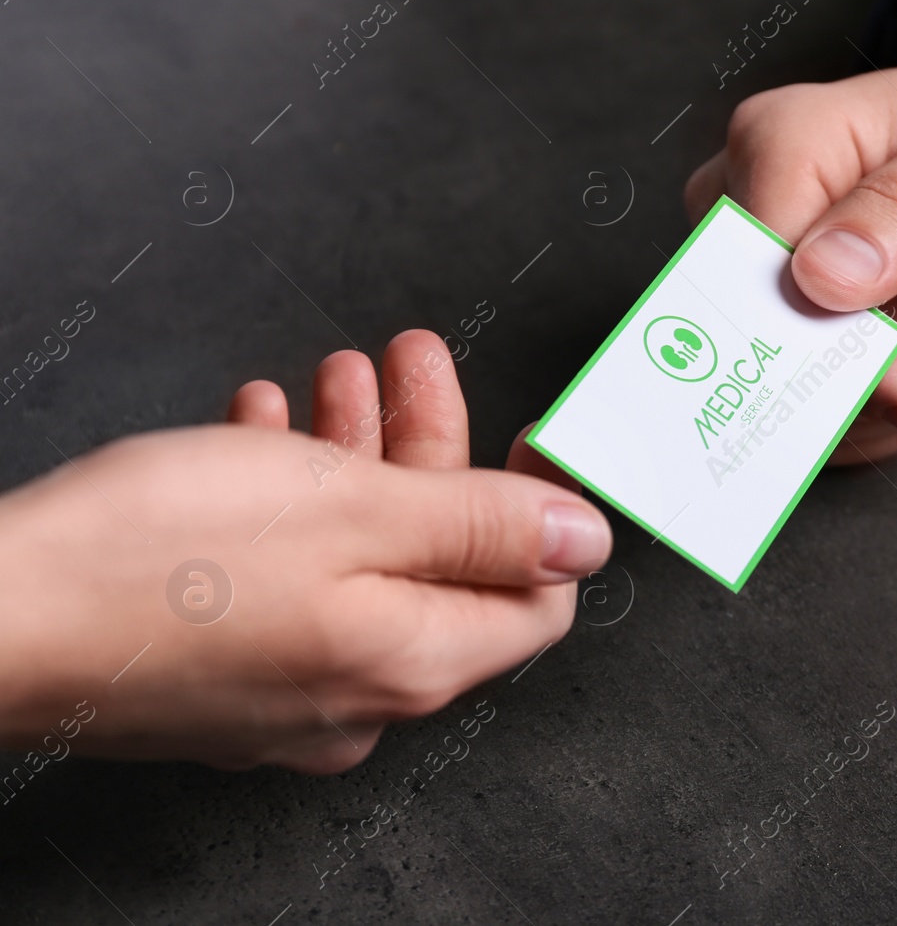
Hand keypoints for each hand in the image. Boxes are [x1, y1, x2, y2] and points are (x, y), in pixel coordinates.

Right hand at [0, 331, 610, 771]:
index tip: (523, 431)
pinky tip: (263, 428)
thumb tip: (583, 537)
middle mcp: (362, 695)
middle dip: (428, 446)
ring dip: (356, 456)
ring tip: (333, 377)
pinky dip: (291, 498)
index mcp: (414, 660)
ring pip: (359, 559)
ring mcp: (288, 692)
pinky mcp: (223, 671)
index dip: (541, 507)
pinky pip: (291, 579)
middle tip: (406, 361)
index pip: (537, 597)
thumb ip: (483, 524)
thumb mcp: (354, 509)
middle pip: (440, 562)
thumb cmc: (155, 563)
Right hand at [687, 33, 896, 460]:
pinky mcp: (780, 321)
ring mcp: (756, 271)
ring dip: (874, 403)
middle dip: (857, 384)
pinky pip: (802, 401)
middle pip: (761, 333)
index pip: (760, 266)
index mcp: (779, 141)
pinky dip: (871, 411)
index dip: (821, 337)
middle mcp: (745, 205)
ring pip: (779, 381)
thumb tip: (820, 277)